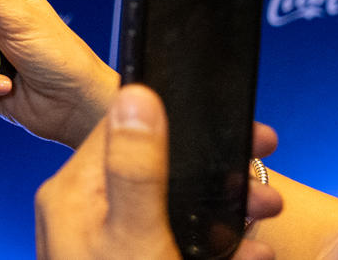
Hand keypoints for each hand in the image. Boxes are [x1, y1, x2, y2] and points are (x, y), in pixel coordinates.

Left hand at [35, 86, 279, 259]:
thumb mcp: (134, 236)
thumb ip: (134, 167)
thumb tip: (136, 94)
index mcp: (71, 195)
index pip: (119, 130)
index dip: (177, 120)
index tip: (233, 126)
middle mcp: (82, 216)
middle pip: (154, 172)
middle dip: (214, 176)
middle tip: (266, 181)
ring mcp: (106, 248)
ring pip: (170, 213)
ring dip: (224, 215)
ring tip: (266, 219)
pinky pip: (171, 247)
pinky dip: (212, 250)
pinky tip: (250, 255)